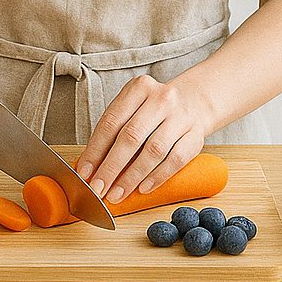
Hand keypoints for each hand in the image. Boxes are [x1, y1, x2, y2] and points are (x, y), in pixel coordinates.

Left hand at [74, 74, 211, 203]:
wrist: (193, 102)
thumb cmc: (153, 109)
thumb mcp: (132, 108)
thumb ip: (112, 132)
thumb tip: (89, 165)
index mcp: (139, 88)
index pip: (112, 121)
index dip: (96, 150)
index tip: (85, 172)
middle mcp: (161, 99)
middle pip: (131, 136)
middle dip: (111, 167)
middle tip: (98, 188)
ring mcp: (181, 116)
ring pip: (154, 150)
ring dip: (132, 177)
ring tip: (117, 193)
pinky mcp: (195, 135)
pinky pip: (176, 160)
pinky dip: (157, 176)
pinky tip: (143, 188)